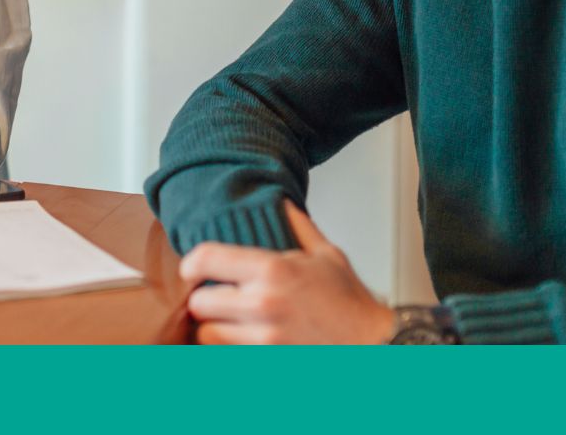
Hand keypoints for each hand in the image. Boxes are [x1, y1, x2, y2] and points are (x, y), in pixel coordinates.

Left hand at [180, 200, 394, 344]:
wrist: (374, 347)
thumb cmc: (352, 305)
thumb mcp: (328, 255)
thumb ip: (298, 226)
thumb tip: (282, 202)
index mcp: (273, 271)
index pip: (207, 259)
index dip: (191, 262)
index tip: (190, 268)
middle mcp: (262, 304)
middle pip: (199, 302)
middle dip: (203, 299)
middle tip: (214, 297)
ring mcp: (263, 339)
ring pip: (207, 333)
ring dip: (212, 327)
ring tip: (225, 321)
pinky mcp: (265, 363)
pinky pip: (227, 356)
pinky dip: (228, 348)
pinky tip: (240, 340)